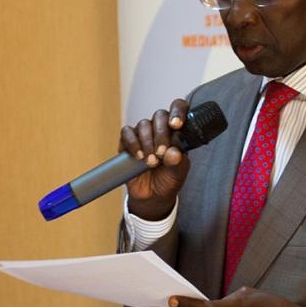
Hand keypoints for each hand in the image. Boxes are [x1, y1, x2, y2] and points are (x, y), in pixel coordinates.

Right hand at [119, 99, 191, 219]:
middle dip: (161, 134)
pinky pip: (127, 133)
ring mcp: (143, 133)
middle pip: (160, 115)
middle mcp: (160, 128)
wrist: (151, 197)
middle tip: (161, 153)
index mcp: (176, 132)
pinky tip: (138, 156)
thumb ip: (178, 163)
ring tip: (151, 162)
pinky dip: (132, 143)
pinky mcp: (127, 141)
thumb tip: (173, 152)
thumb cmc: (168, 181)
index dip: (177, 112)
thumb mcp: (178, 174)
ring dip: (147, 142)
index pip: (178, 109)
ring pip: (143, 124)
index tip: (176, 125)